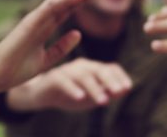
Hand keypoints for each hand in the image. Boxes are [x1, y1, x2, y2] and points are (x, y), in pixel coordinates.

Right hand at [0, 0, 104, 90]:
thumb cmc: (17, 69)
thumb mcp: (47, 59)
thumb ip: (62, 46)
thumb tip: (78, 33)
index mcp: (46, 24)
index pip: (69, 5)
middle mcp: (43, 17)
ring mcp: (37, 18)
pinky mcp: (31, 23)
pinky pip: (52, 8)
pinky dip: (67, 0)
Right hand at [6, 58, 132, 111]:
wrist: (39, 94)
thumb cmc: (68, 95)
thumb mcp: (89, 97)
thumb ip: (106, 92)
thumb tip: (125, 90)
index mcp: (92, 69)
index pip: (110, 68)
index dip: (120, 77)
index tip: (127, 88)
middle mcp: (81, 66)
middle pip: (99, 70)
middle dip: (110, 81)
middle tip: (119, 92)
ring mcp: (67, 70)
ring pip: (83, 77)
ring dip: (95, 89)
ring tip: (103, 101)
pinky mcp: (53, 77)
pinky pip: (64, 82)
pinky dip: (73, 89)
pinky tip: (80, 98)